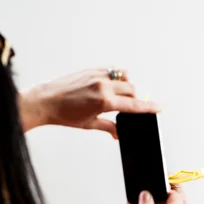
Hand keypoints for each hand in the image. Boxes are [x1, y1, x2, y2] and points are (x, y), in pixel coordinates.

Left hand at [20, 68, 160, 136]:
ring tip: (118, 95)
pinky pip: (111, 70)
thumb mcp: (89, 124)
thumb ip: (109, 127)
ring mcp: (97, 75)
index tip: (159, 108)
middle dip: (134, 99)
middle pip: (132, 89)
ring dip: (126, 86)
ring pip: (123, 76)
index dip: (148, 107)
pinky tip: (109, 86)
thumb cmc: (64, 115)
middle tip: (128, 107)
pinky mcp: (90, 69)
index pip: (133, 105)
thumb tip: (119, 133)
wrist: (44, 101)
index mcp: (104, 101)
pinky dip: (115, 78)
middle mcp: (103, 86)